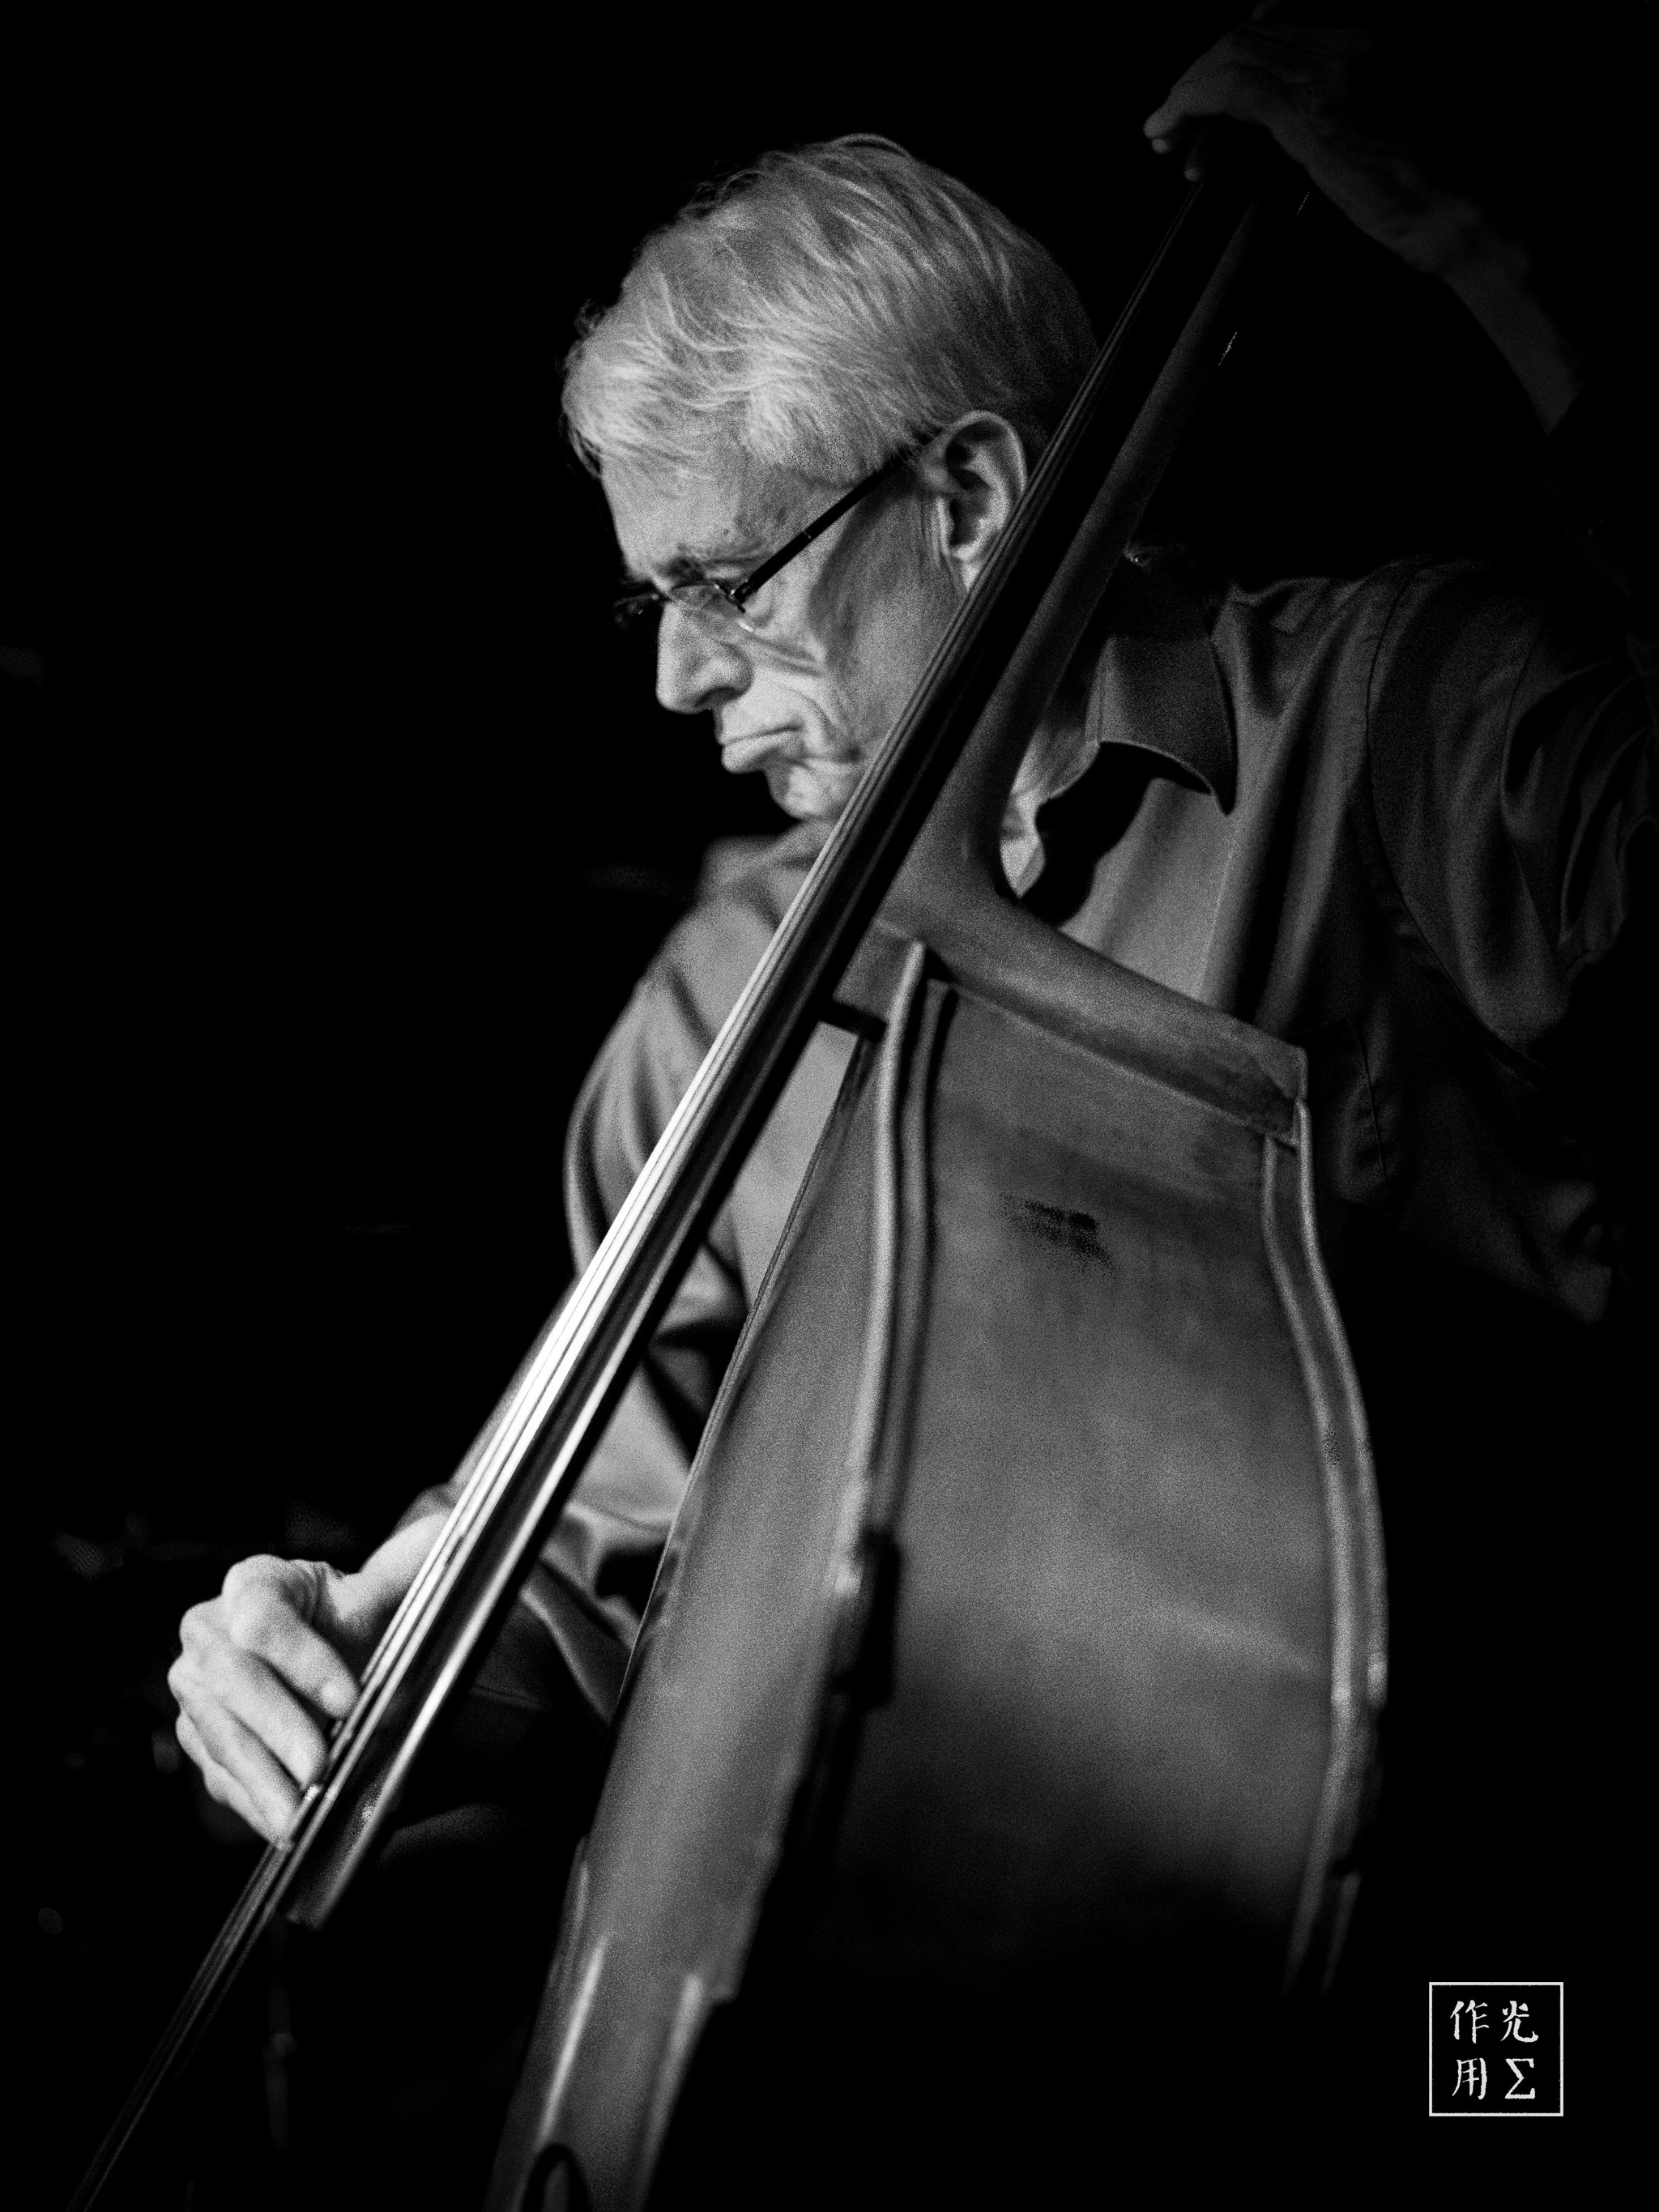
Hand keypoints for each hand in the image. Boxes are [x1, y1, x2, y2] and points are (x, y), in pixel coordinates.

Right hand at [169, 1514, 444, 1840]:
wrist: (327, 1654)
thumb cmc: (350, 1619)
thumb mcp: (376, 1591)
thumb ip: (406, 1567)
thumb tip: (449, 1533)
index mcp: (253, 1582)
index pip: (264, 1620)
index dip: (304, 1661)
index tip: (349, 1698)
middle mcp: (209, 1629)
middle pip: (232, 1679)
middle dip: (279, 1727)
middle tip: (318, 1767)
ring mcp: (196, 1686)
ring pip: (219, 1732)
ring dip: (260, 1777)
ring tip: (298, 1812)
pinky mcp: (198, 1734)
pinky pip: (216, 1771)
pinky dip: (249, 1799)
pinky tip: (280, 1820)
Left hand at [1144, 11, 1480, 276]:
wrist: (1480, 211)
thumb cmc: (1460, 192)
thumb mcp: (1413, 136)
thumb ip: (1364, 116)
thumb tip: (1324, 133)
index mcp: (1381, 36)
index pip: (1288, 22)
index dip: (1240, 54)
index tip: (1215, 100)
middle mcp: (1355, 37)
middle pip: (1254, 33)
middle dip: (1206, 74)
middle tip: (1176, 121)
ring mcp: (1334, 68)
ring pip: (1234, 54)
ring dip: (1189, 91)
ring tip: (1163, 131)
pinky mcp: (1312, 108)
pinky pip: (1229, 88)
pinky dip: (1188, 105)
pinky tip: (1166, 131)